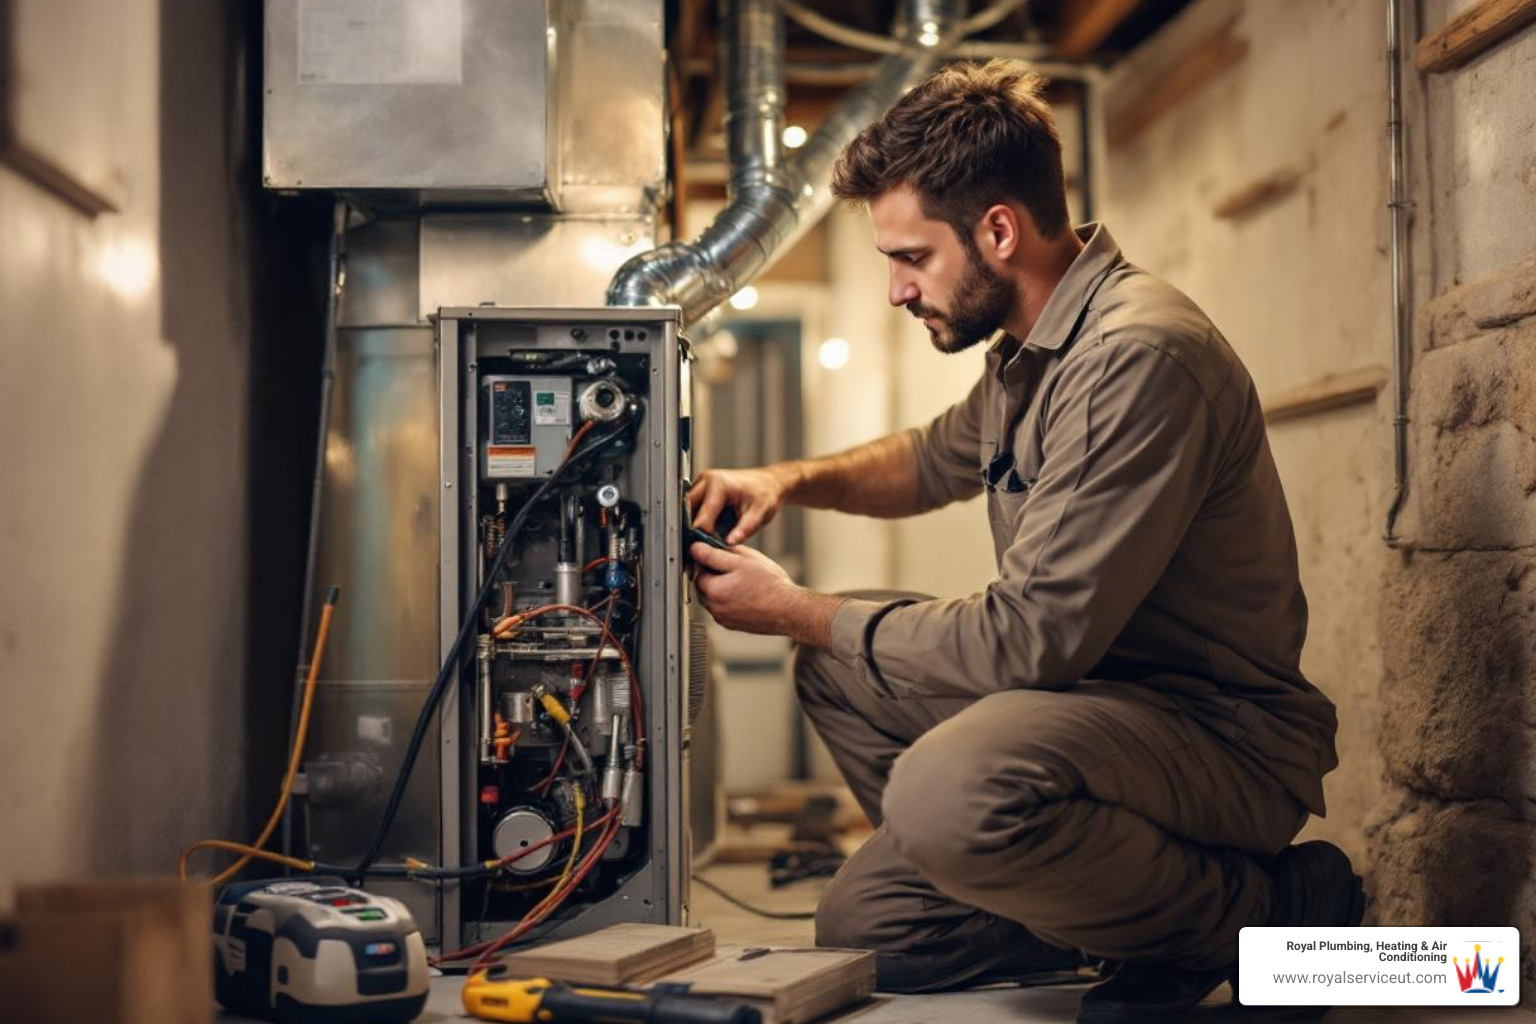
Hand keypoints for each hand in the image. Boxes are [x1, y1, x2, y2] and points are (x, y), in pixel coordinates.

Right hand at [688, 467, 790, 544]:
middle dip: (693, 531)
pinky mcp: (702, 488)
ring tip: (704, 543)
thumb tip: (729, 543)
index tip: (709, 550)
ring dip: (693, 525)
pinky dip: (697, 520)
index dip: (704, 536)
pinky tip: (705, 533)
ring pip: (687, 509)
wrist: (769, 482)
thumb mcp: (759, 514)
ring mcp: (702, 483)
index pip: (702, 517)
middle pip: (688, 511)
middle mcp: (706, 480)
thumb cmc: (765, 494)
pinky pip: (693, 507)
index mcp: (719, 485)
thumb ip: (744, 529)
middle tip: (702, 549)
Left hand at [691, 543, 841, 646]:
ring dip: (722, 588)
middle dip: (715, 575)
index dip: (709, 560)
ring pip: (714, 598)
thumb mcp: (742, 560)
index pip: (698, 570)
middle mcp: (714, 607)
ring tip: (743, 582)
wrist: (789, 610)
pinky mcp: (732, 625)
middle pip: (704, 586)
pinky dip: (730, 601)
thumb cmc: (770, 585)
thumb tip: (697, 548)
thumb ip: (714, 553)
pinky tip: (746, 594)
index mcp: (713, 589)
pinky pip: (724, 609)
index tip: (721, 556)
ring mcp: (723, 618)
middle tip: (735, 568)